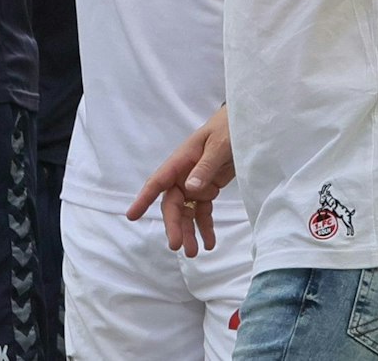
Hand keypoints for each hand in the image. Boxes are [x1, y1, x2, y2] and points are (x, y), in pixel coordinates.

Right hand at [126, 105, 234, 256]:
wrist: (245, 125)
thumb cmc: (229, 128)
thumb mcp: (220, 145)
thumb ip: (206, 166)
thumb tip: (190, 188)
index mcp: (182, 160)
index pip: (158, 181)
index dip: (144, 199)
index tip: (132, 216)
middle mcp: (184, 173)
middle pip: (173, 203)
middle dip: (174, 225)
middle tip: (178, 246)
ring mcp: (195, 182)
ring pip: (186, 211)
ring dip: (189, 231)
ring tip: (194, 253)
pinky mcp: (208, 188)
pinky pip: (203, 210)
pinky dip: (205, 227)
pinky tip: (210, 242)